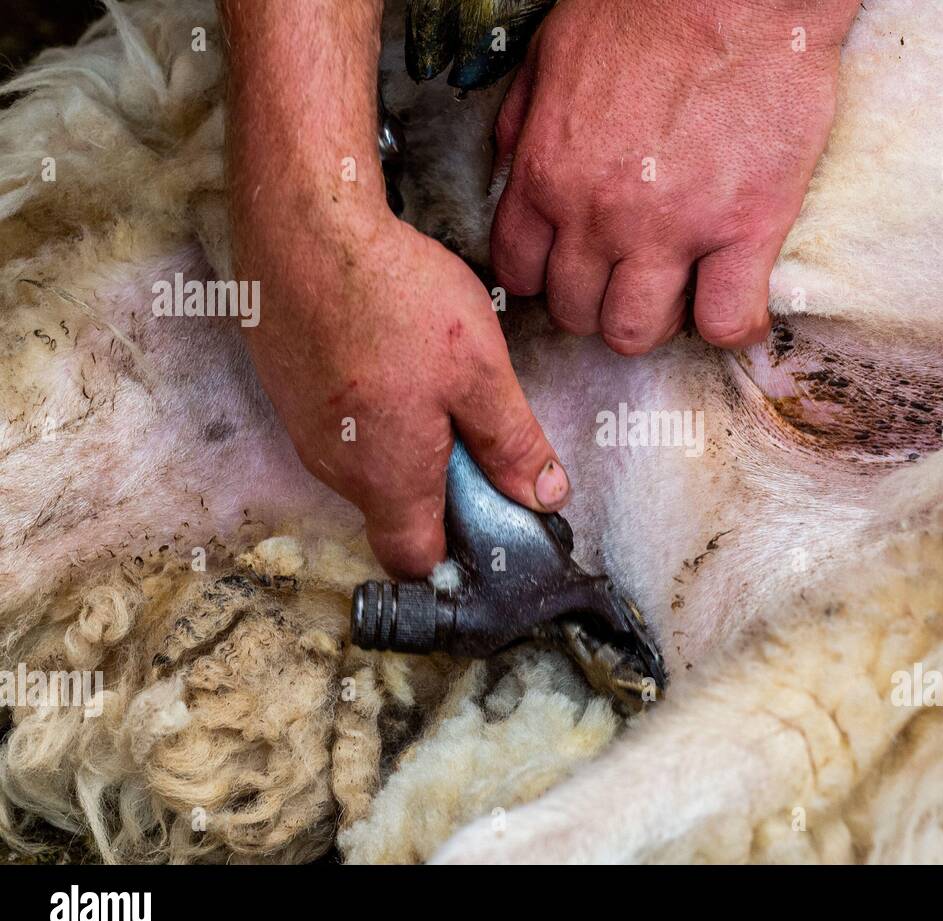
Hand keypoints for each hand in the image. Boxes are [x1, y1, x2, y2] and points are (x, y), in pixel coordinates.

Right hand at [238, 209, 569, 577]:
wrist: (303, 226)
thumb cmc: (393, 296)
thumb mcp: (479, 372)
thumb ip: (512, 444)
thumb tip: (545, 496)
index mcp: (388, 478)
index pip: (414, 562)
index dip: (454, 556)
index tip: (488, 519)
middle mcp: (336, 469)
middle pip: (393, 512)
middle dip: (439, 487)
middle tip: (474, 428)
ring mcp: (303, 430)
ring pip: (367, 465)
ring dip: (406, 443)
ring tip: (434, 380)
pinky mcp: (288, 390)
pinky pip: (340, 426)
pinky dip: (371, 410)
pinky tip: (392, 356)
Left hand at [491, 0, 858, 354]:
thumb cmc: (648, 4)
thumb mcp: (554, 51)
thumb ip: (524, 121)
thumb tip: (512, 169)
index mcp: (550, 173)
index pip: (521, 273)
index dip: (547, 277)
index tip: (574, 267)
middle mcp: (599, 216)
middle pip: (576, 313)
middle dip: (597, 301)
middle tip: (629, 275)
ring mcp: (672, 231)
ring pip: (637, 333)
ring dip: (655, 320)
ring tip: (679, 289)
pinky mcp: (745, 231)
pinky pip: (725, 322)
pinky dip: (730, 325)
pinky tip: (735, 301)